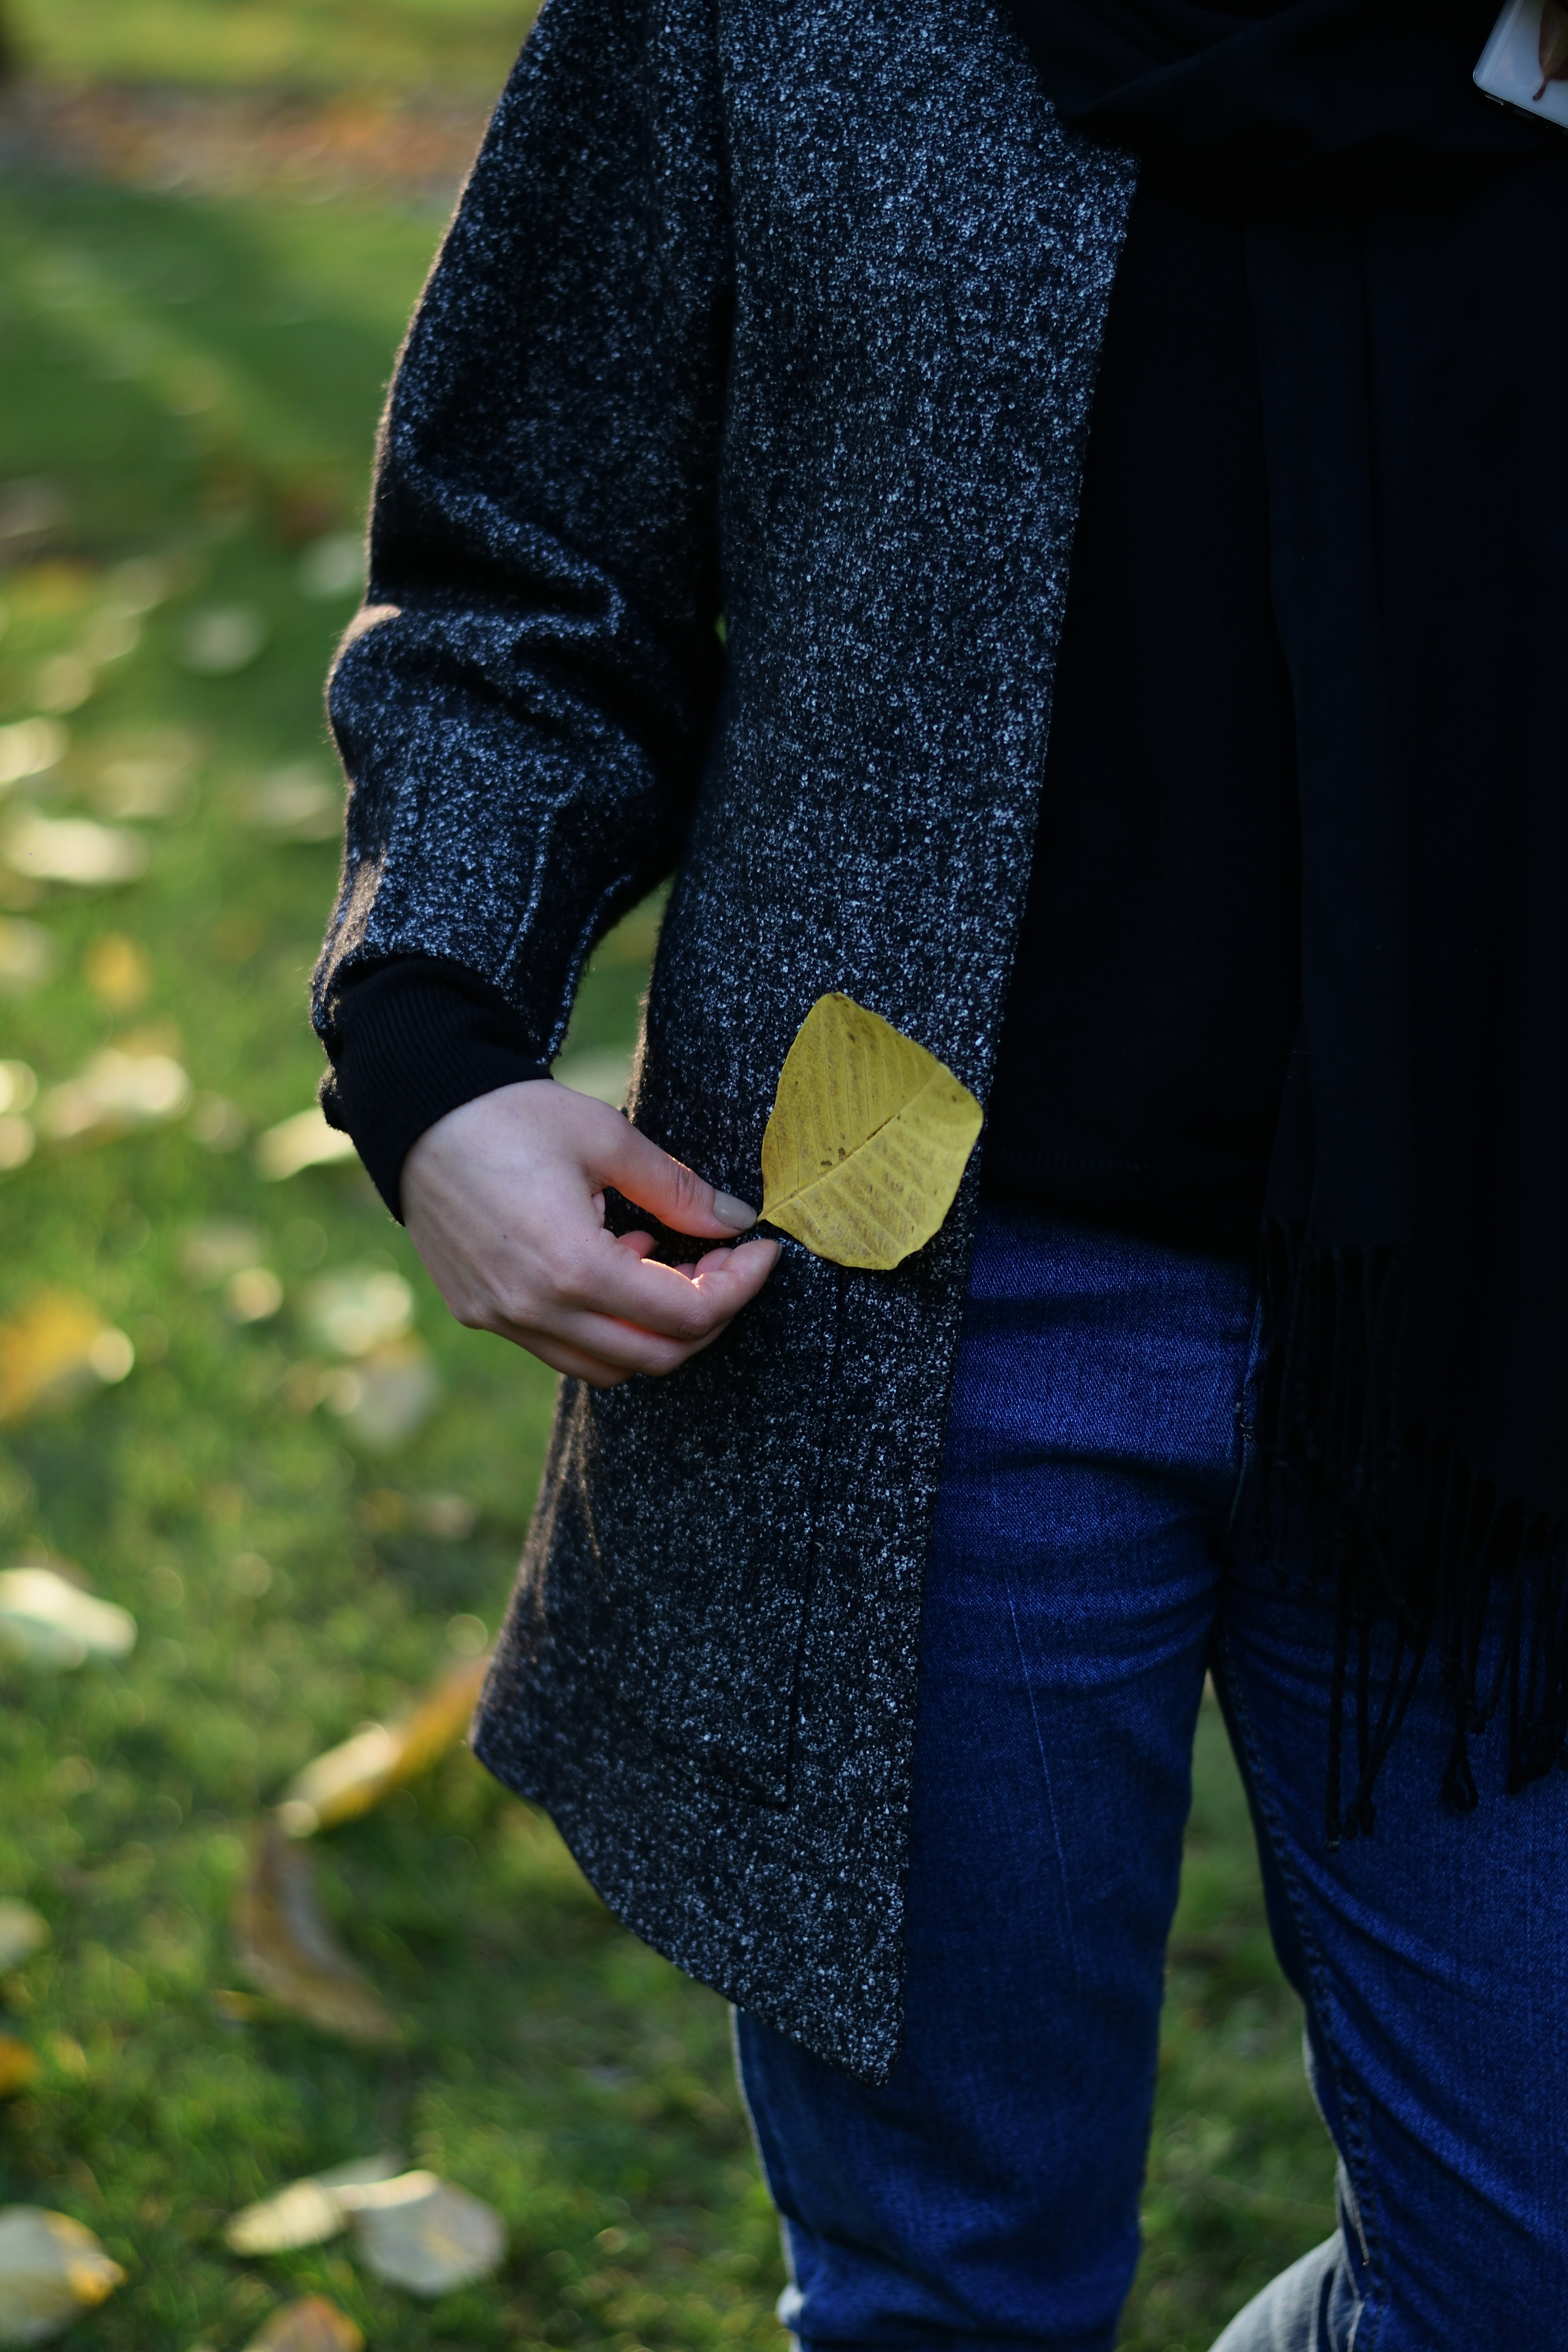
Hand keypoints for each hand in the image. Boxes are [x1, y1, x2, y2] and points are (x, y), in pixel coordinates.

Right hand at [400, 1079, 778, 1386]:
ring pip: (609, 1366)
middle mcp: (535, 1311)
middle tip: (723, 1262)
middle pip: (655, 1356)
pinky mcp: (481, 1314)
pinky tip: (608, 1262)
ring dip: (654, 1327)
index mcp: (572, 1268)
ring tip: (656, 1257)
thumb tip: (736, 1221)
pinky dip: (605, 1325)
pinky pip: (564, 1349)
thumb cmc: (510, 1115)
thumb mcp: (607, 1138)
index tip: (762, 1250)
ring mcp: (503, 1320)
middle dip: (707, 1316)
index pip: (686, 1314)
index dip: (740, 1287)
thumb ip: (678, 1190)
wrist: (417, 1114)